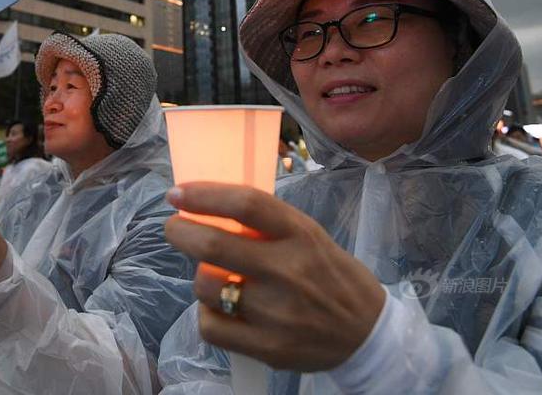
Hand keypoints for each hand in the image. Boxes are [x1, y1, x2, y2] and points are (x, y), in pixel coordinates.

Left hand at [164, 183, 385, 371]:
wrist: (367, 333)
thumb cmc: (330, 275)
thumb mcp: (309, 236)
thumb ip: (266, 224)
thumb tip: (209, 207)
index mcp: (300, 234)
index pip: (245, 204)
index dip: (204, 195)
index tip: (177, 194)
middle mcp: (288, 270)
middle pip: (213, 245)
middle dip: (180, 232)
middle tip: (174, 228)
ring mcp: (277, 312)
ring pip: (205, 287)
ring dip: (199, 277)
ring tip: (213, 277)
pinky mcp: (268, 347)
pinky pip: (211, 326)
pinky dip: (206, 314)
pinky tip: (219, 308)